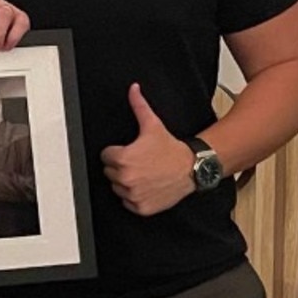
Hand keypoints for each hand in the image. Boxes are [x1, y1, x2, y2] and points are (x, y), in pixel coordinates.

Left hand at [100, 83, 194, 215]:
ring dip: (127, 182)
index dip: (117, 152)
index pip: (105, 156)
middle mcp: (125, 178)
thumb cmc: (171, 149)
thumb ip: (138, 106)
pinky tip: (146, 186)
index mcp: (122, 159)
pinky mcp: (140, 207)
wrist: (192, 168)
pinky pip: (127, 203)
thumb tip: (133, 89)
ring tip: (144, 173)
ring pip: (117, 188)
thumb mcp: (152, 125)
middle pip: (109, 172)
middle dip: (121, 166)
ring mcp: (132, 194)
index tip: (131, 152)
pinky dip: (134, 197)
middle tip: (139, 162)